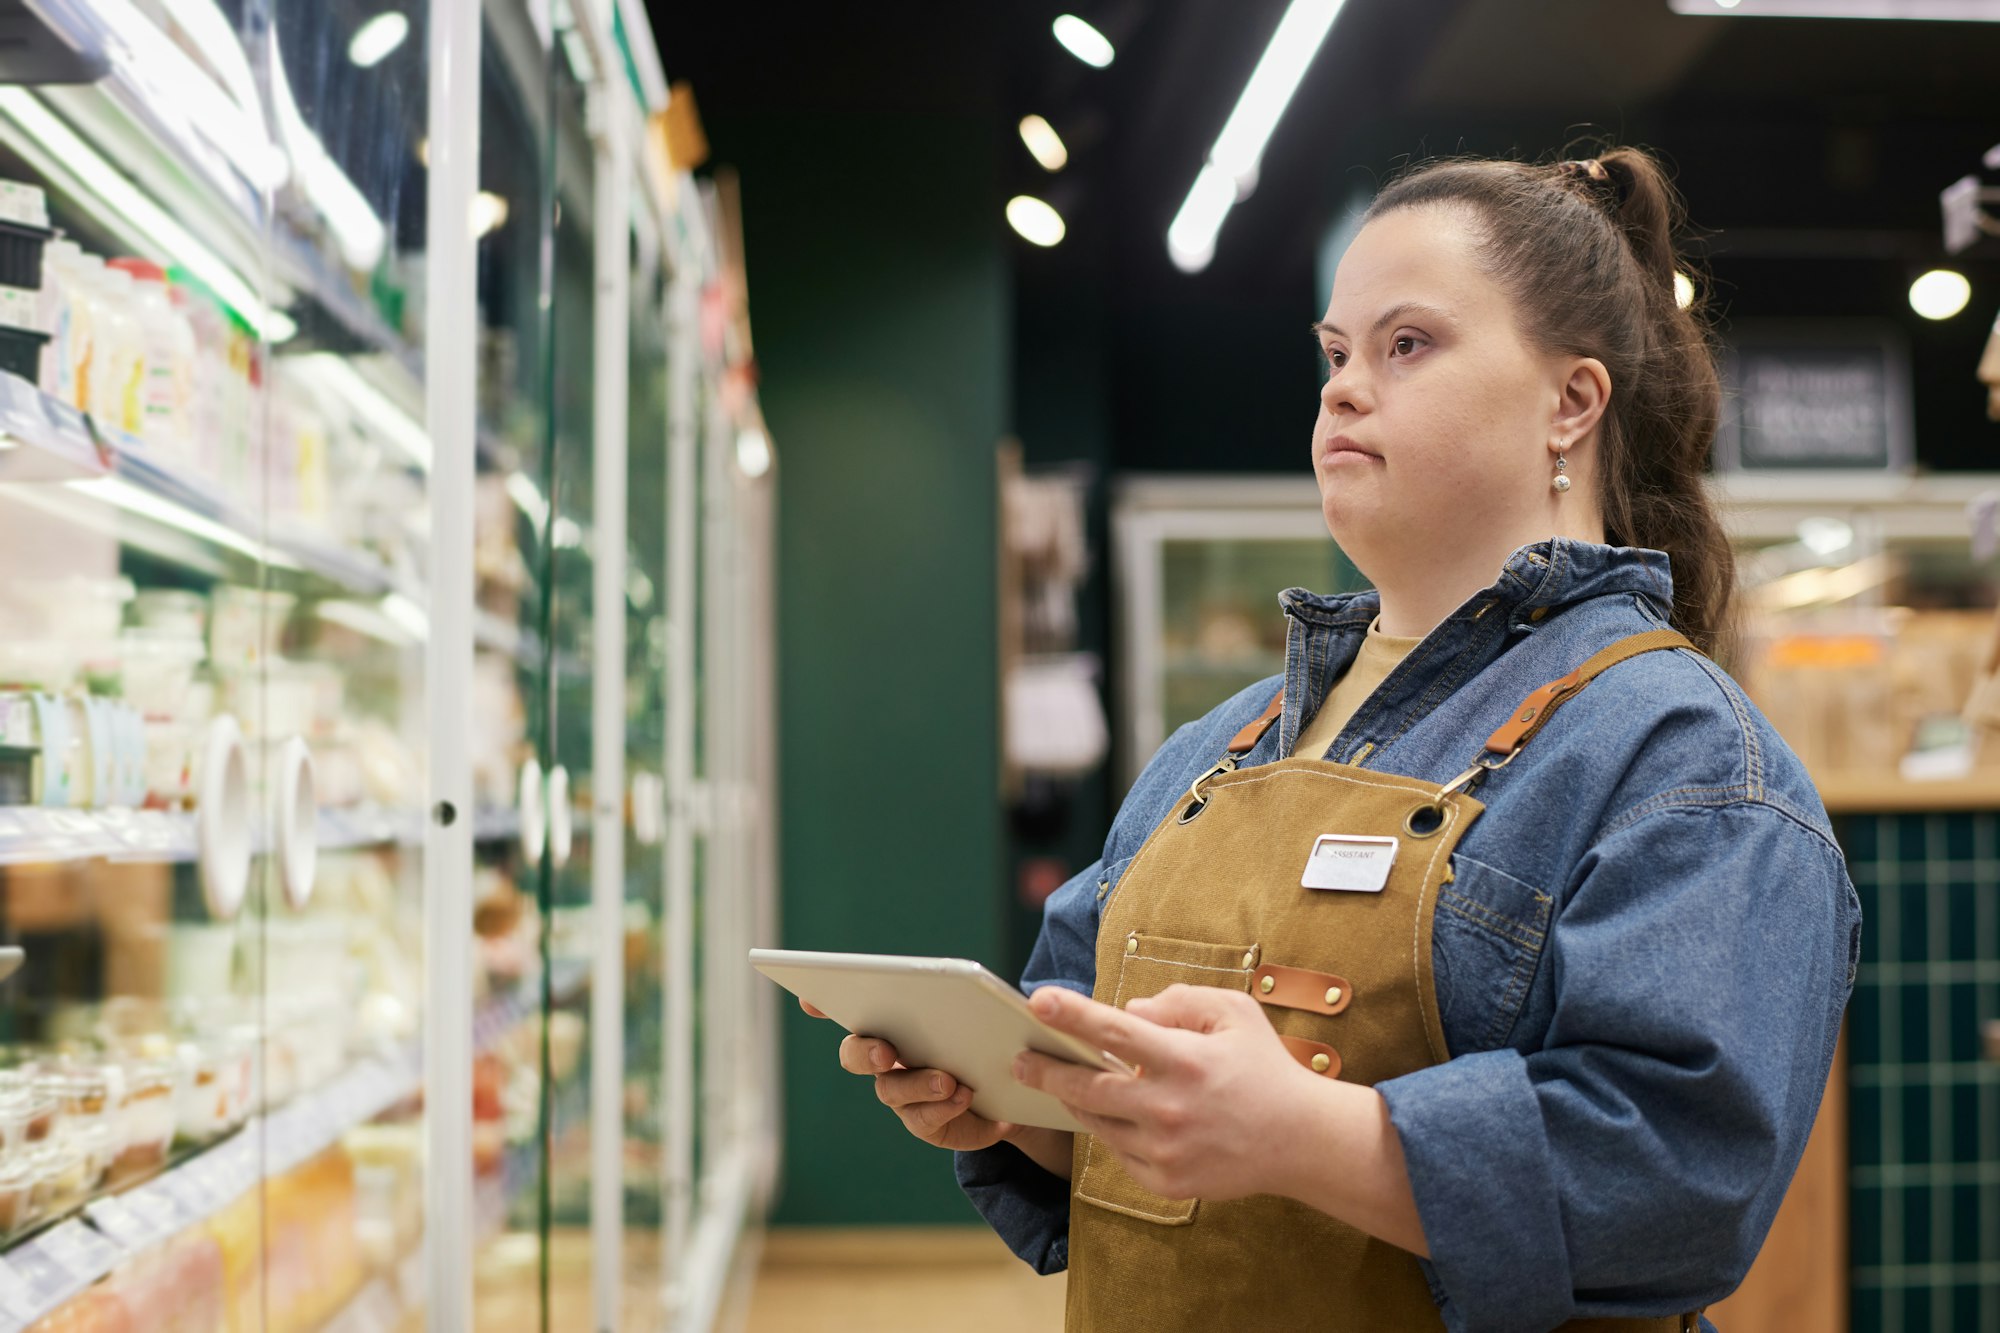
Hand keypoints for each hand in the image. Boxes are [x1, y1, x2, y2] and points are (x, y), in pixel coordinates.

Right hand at [799, 996, 1017, 1151]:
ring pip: (890, 1089)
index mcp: (891, 1022)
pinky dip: (943, 1106)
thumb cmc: (985, 1041)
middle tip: (887, 1053)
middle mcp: (885, 1058)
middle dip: (865, 1052)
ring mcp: (901, 1093)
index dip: (822, 1002)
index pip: (848, 1008)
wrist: (1010, 1092)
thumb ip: (968, 997)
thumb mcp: (980, 1012)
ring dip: (918, 1084)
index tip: (809, 999)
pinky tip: (965, 1096)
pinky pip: (921, 1118)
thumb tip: (979, 984)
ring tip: (949, 1081)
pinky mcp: (922, 1122)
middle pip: (854, 1054)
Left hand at [1012, 983, 1309, 1201]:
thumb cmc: (1265, 1069)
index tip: (1037, 999)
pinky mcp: (1165, 1182)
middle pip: (1086, 1087)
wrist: (1301, 1142)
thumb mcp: (1234, 1013)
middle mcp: (1168, 1108)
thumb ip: (1178, 1002)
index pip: (1115, 1031)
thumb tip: (1128, 1011)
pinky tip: (1116, 1115)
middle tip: (1020, 1058)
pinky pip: (1120, 1152)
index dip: (1072, 1014)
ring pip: (1098, 1122)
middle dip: (1046, 1069)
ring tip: (1061, 1081)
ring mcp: (1165, 1151)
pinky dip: (1113, 1130)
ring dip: (1075, 1100)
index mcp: (1185, 1060)